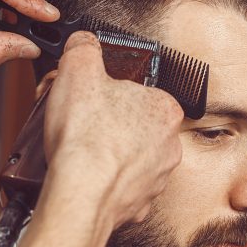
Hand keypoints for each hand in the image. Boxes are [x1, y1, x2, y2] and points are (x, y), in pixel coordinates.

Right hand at [43, 31, 182, 228]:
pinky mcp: (138, 204)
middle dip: (107, 123)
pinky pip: (120, 185)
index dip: (108, 93)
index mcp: (164, 109)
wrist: (81, 194)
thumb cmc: (86, 138)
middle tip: (82, 124)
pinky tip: (86, 175)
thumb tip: (84, 42)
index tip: (92, 100)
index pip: (138, 92)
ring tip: (81, 151)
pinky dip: (104, 180)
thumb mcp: (78, 69)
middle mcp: (168, 145)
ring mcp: (155, 178)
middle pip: (133, 125)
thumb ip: (84, 47)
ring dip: (106, 152)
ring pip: (128, 157)